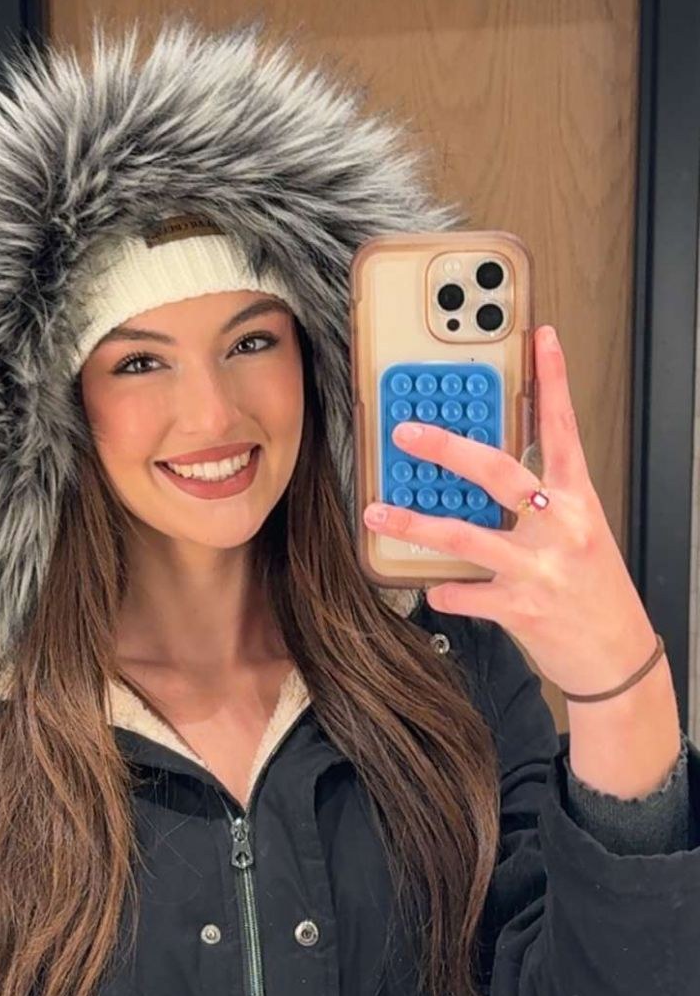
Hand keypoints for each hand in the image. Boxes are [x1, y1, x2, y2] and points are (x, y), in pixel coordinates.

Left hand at [362, 325, 658, 694]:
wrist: (617, 657)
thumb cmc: (593, 593)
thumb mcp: (578, 537)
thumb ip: (540, 507)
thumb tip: (487, 482)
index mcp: (577, 502)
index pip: (564, 429)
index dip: (554, 381)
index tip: (541, 338)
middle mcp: (559, 527)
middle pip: (498, 472)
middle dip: (447, 448)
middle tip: (407, 432)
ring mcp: (539, 568)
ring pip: (464, 535)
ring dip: (413, 522)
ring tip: (377, 511)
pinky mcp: (520, 608)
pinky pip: (462, 593)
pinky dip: (442, 591)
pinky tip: (434, 589)